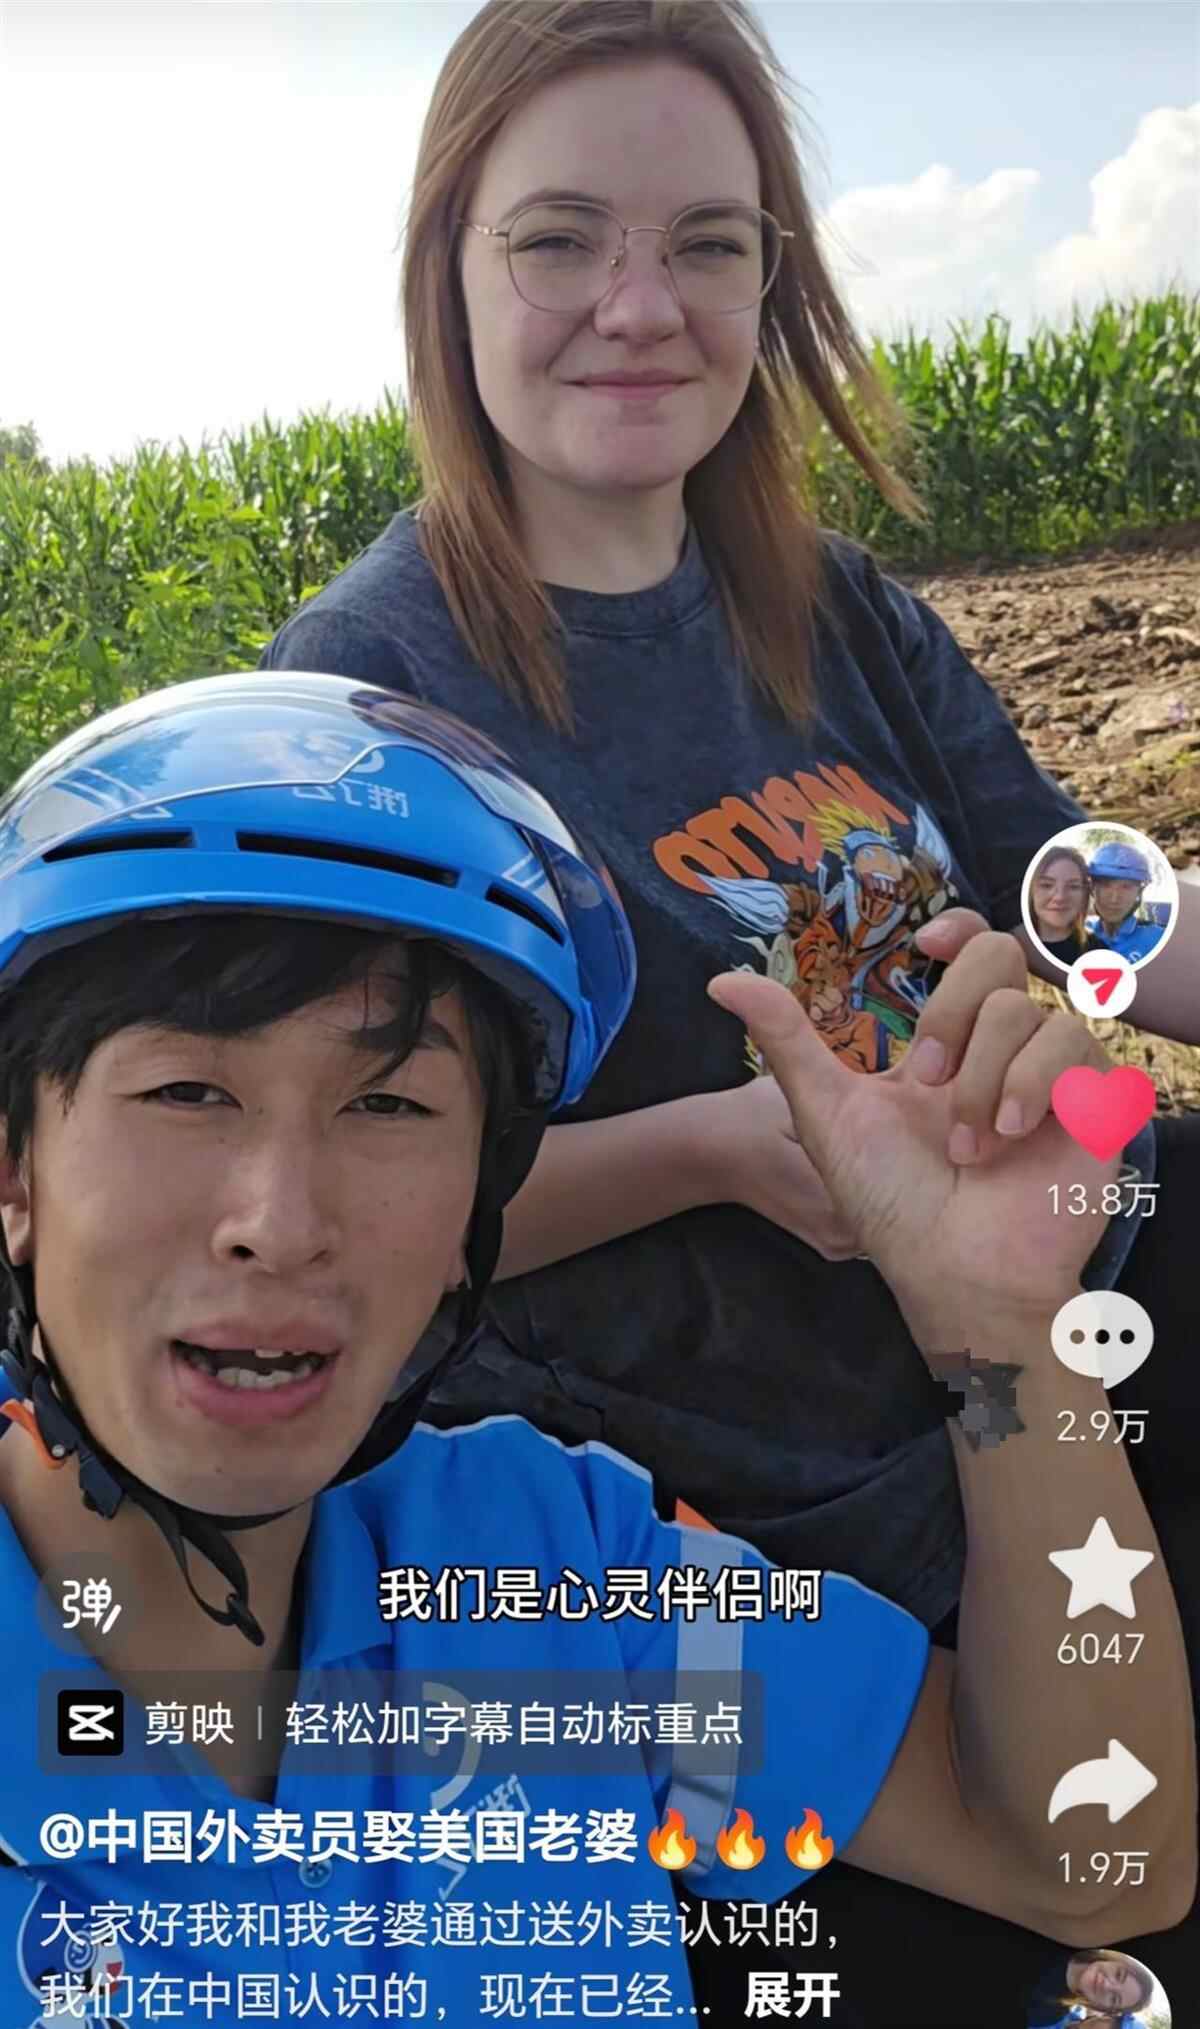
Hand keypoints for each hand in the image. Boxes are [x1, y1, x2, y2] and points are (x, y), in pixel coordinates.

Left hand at [708, 926, 1119, 1349]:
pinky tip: (1005, 1134)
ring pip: (1029, 1009)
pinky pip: (1076, 1045)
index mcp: (948, 1047)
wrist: (954, 1272)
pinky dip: (1032, 1083)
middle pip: (999, 957)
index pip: (972, 951)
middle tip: (924, 1079)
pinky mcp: (1095, 1103)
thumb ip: (785, 1038)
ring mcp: (1051, 1076)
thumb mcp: (827, 1110)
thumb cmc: (890, 1204)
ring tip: (962, 1144)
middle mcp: (1002, 1053)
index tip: (924, 948)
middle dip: (952, 1011)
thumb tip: (720, 982)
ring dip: (981, 1074)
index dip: (958, 929)